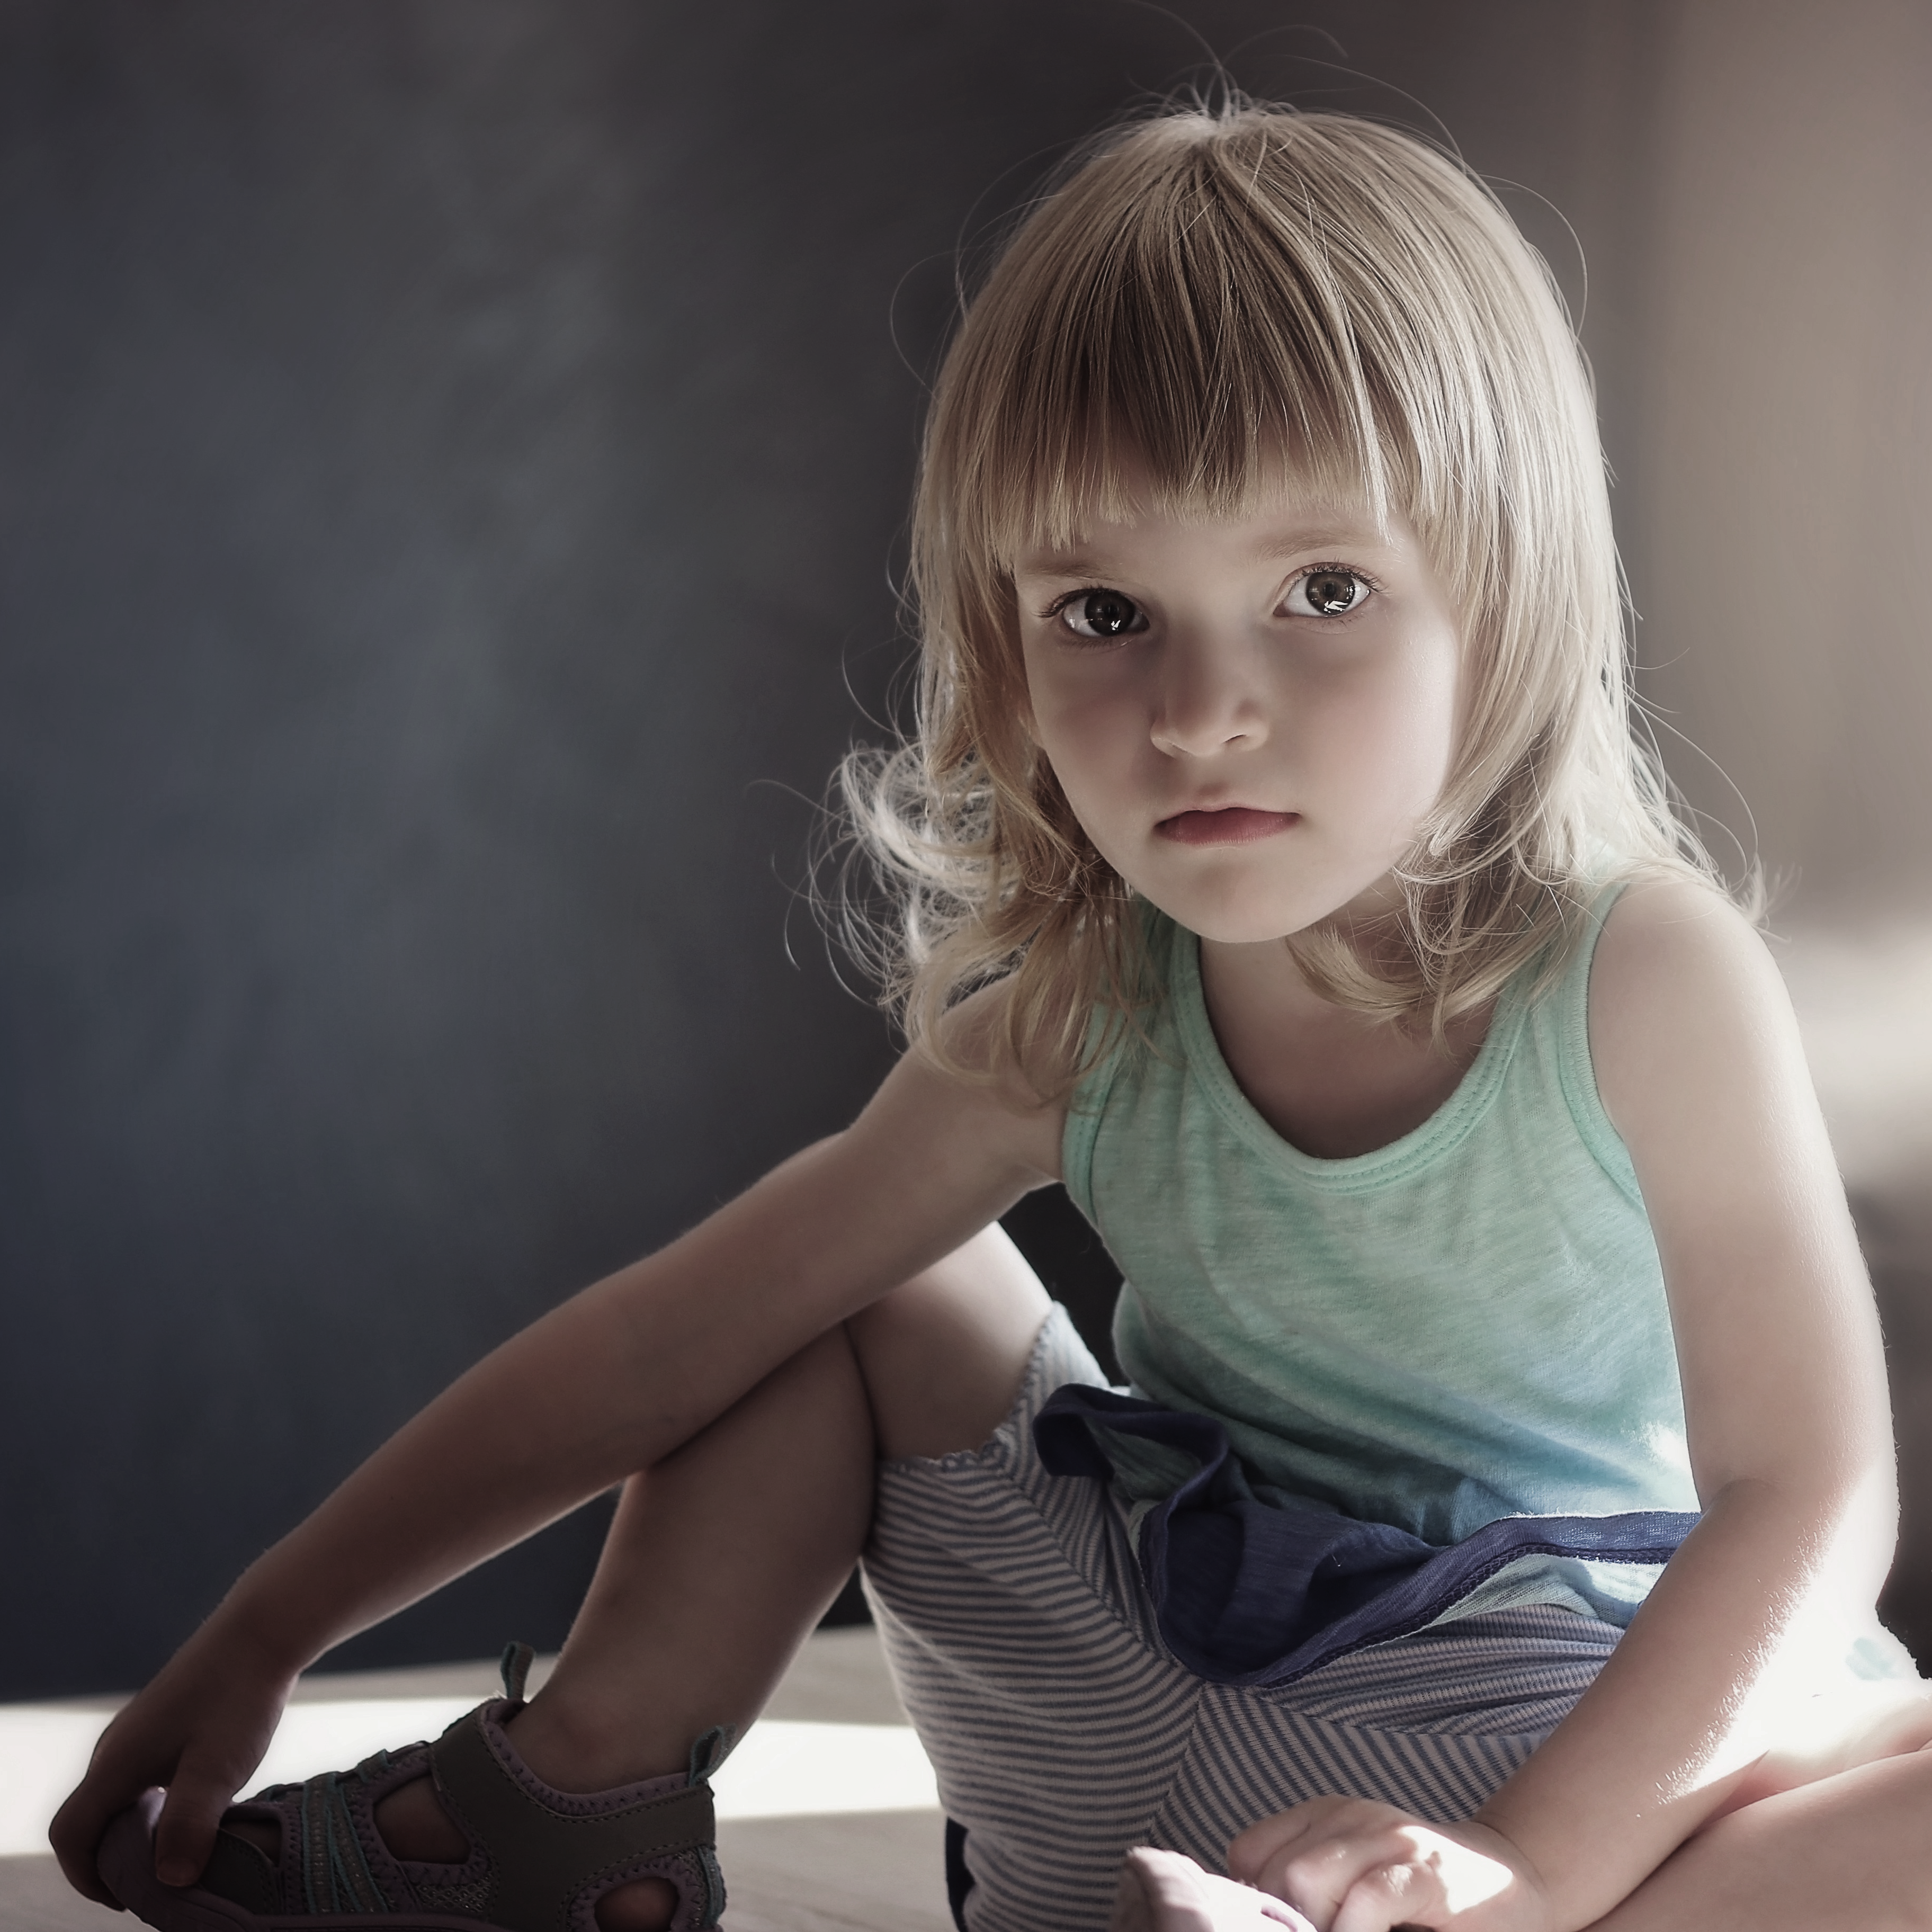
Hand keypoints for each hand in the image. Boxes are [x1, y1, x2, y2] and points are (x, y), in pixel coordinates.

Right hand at [49, 1617, 295, 1905]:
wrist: (264, 1628)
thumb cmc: (240, 1694)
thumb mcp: (218, 1769)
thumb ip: (190, 1826)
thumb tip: (170, 1882)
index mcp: (116, 1762)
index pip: (71, 1834)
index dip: (88, 1877)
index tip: (129, 1898)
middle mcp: (115, 1747)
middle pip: (90, 1819)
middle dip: (115, 1859)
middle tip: (161, 1881)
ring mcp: (138, 1730)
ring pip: (118, 1796)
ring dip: (139, 1831)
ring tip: (182, 1849)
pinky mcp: (164, 1720)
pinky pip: (140, 1775)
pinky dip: (155, 1803)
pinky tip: (197, 1805)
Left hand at [1227, 1798, 1551, 1931]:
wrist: (1513, 1883)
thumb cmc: (1424, 1898)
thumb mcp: (1353, 1880)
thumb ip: (1311, 1890)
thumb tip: (1256, 1918)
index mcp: (1324, 1817)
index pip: (1250, 1852)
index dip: (1253, 1899)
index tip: (1275, 1927)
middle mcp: (1352, 1817)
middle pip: (1279, 1870)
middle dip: (1287, 1920)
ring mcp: (1391, 1839)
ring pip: (1310, 1877)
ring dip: (1316, 1924)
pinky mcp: (1428, 1872)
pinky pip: (1369, 1899)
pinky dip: (1355, 1930)